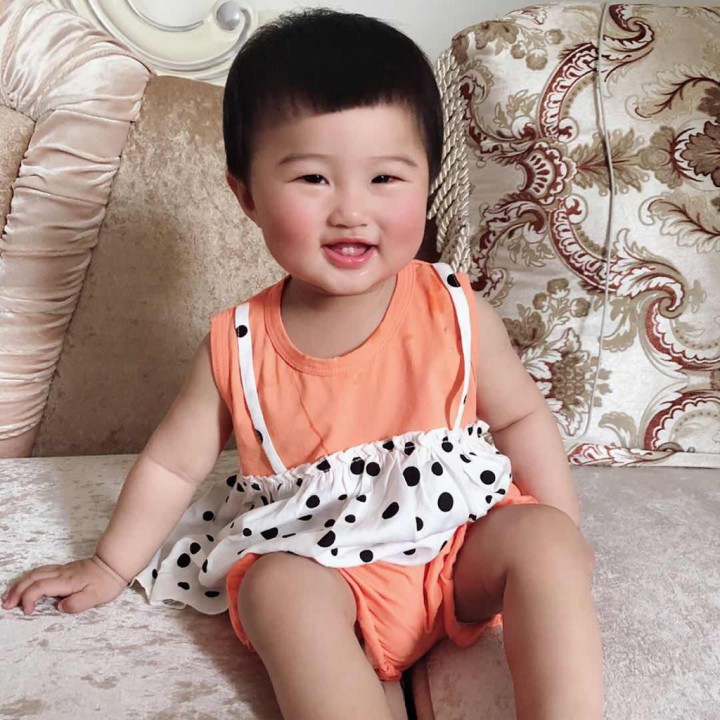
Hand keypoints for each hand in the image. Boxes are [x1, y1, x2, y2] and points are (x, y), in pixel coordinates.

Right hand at [2, 556, 127, 614]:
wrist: (115, 564)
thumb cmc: (106, 582)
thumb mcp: (95, 597)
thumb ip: (77, 604)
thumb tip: (60, 607)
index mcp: (66, 581)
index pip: (39, 587)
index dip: (29, 599)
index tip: (28, 612)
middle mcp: (61, 574)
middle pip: (32, 579)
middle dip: (16, 591)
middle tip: (6, 605)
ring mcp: (61, 570)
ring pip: (34, 573)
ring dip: (20, 584)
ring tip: (10, 597)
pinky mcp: (64, 570)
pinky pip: (41, 572)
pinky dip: (28, 579)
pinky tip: (25, 585)